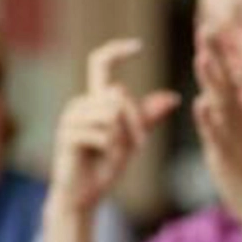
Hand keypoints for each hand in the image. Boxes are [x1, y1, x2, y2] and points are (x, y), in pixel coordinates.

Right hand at [49, 38, 179, 212]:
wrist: (85, 195)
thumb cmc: (105, 166)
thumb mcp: (133, 139)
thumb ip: (148, 117)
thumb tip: (173, 97)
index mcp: (95, 99)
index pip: (101, 63)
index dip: (117, 51)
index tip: (139, 46)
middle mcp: (80, 102)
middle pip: (119, 93)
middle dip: (136, 119)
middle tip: (140, 144)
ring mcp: (71, 117)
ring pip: (112, 113)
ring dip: (124, 137)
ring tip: (119, 154)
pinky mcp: (67, 134)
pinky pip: (103, 133)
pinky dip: (112, 148)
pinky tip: (104, 158)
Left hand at [192, 37, 241, 221]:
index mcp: (240, 111)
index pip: (227, 76)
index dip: (218, 52)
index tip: (207, 24)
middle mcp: (238, 119)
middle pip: (224, 80)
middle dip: (215, 54)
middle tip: (205, 28)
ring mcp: (233, 136)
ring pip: (221, 103)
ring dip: (212, 81)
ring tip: (201, 58)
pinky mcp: (226, 155)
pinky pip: (217, 135)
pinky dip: (209, 121)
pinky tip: (201, 105)